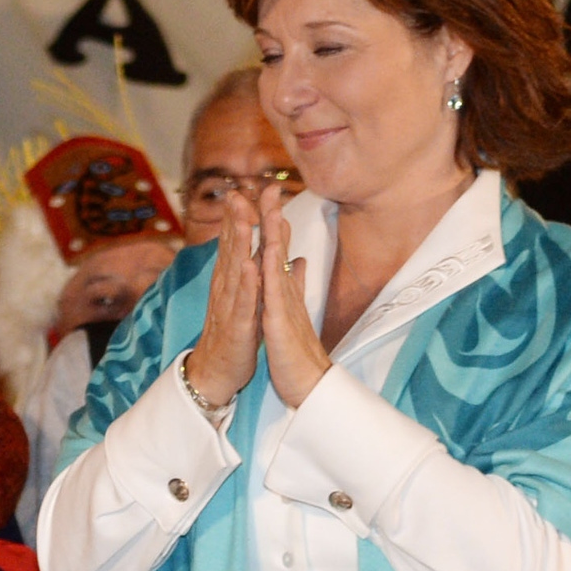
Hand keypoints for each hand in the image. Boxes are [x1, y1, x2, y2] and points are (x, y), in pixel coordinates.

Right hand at [184, 190, 265, 409]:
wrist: (217, 372)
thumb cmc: (235, 335)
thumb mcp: (247, 300)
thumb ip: (256, 274)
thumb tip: (264, 251)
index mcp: (231, 283)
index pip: (235, 244)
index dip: (239, 217)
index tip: (244, 189)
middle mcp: (225, 289)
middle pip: (231, 249)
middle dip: (236, 220)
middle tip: (239, 192)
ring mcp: (230, 306)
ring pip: (235, 269)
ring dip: (239, 243)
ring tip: (243, 218)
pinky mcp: (238, 325)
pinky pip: (243, 301)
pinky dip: (245, 282)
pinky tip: (248, 264)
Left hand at [254, 187, 329, 408]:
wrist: (306, 383)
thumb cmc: (296, 351)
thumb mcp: (291, 312)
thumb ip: (294, 285)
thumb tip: (297, 262)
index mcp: (284, 291)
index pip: (277, 251)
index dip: (272, 223)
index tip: (266, 196)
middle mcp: (286, 293)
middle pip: (279, 249)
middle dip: (274, 218)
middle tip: (269, 187)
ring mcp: (284, 307)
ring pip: (278, 266)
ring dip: (273, 237)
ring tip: (269, 208)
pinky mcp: (279, 324)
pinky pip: (273, 298)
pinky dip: (268, 277)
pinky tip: (264, 256)